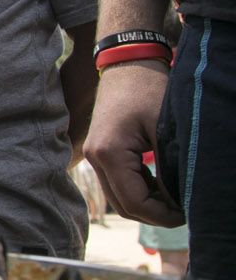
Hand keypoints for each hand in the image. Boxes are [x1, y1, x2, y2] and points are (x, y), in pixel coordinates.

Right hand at [83, 61, 182, 225]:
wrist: (128, 64)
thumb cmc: (149, 91)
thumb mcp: (165, 132)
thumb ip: (168, 171)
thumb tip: (177, 203)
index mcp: (108, 153)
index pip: (133, 203)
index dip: (161, 216)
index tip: (187, 214)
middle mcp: (94, 157)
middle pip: (122, 206)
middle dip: (154, 215)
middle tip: (183, 211)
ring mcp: (93, 154)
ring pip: (118, 197)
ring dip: (146, 204)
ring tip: (175, 200)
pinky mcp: (99, 151)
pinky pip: (117, 183)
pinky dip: (138, 191)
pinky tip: (161, 187)